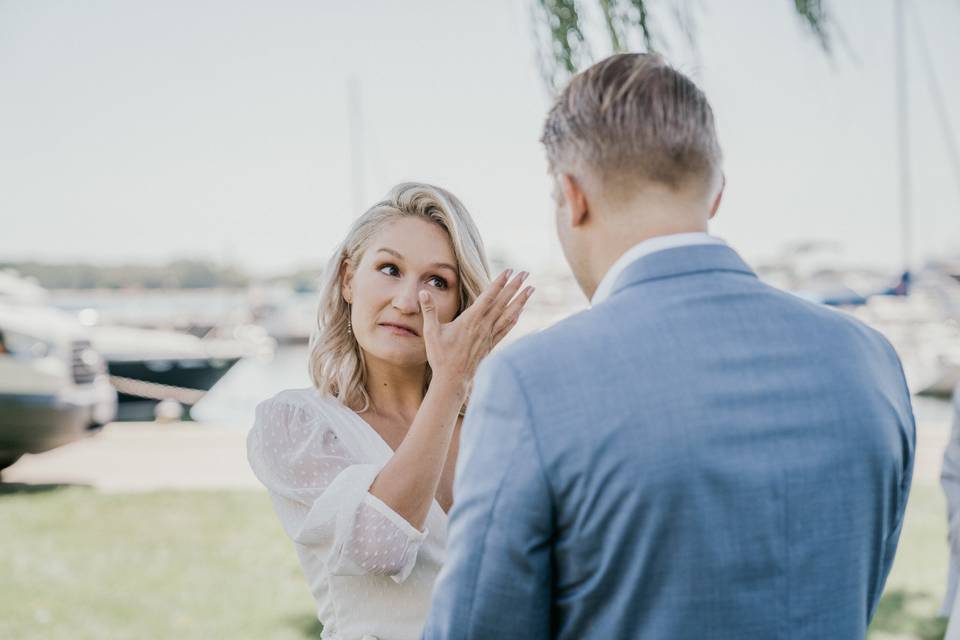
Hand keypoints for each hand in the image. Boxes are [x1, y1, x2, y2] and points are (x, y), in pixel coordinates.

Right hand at [418, 269, 533, 388]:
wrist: (453, 380)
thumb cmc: (441, 356)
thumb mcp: (431, 332)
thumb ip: (429, 310)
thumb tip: (422, 291)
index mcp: (470, 320)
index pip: (488, 296)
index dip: (499, 282)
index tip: (509, 270)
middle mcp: (483, 326)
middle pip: (502, 302)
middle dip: (515, 286)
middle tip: (525, 273)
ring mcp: (489, 336)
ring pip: (508, 314)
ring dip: (520, 301)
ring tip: (531, 289)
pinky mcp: (491, 345)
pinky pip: (506, 329)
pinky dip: (514, 319)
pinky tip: (520, 313)